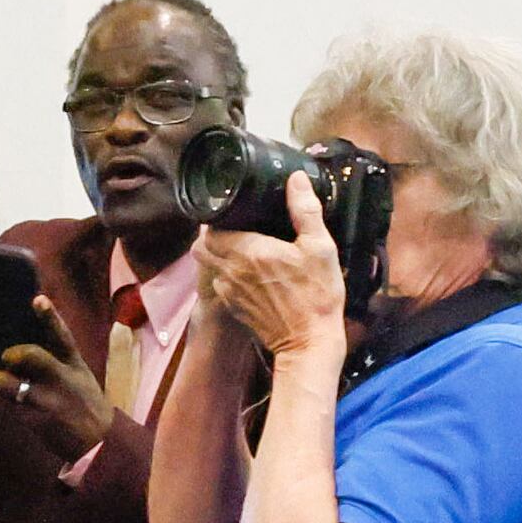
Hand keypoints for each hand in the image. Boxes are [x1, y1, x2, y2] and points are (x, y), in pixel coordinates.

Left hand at [0, 294, 112, 463]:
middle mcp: (62, 379)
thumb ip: (59, 361)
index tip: (37, 300)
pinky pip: (12, 404)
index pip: (63, 336)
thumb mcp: (81, 377)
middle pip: (35, 357)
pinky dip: (0, 397)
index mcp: (75, 365)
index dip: (50, 317)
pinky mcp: (36, 419)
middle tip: (6, 356)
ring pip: (15, 386)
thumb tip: (27, 348)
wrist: (100, 442)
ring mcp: (48, 400)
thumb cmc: (86, 404)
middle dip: (17, 353)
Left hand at [195, 174, 348, 359]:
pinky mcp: (234, 309)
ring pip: (208, 266)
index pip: (210, 229)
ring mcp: (230, 293)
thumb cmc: (316, 296)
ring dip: (217, 255)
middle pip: (201, 247)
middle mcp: (231, 272)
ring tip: (240, 247)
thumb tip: (296, 179)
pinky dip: (226, 275)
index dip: (217, 219)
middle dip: (212, 235)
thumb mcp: (320, 248)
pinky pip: (220, 285)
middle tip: (234, 227)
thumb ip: (305, 211)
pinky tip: (247, 272)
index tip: (233, 212)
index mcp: (248, 252)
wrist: (309, 343)